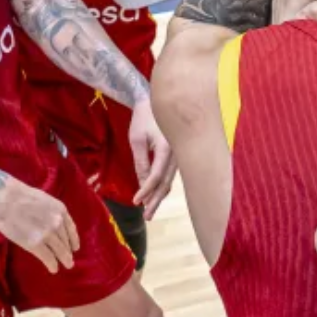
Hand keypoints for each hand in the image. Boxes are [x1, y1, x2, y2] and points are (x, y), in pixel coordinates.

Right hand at [0, 168, 79, 271]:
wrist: (4, 198)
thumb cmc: (19, 195)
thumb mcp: (44, 200)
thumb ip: (51, 213)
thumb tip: (52, 223)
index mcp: (61, 210)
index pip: (71, 229)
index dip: (74, 240)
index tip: (75, 247)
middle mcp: (58, 223)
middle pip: (66, 242)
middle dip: (68, 252)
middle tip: (69, 260)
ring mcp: (48, 234)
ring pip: (60, 251)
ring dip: (64, 259)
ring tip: (65, 265)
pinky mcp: (35, 244)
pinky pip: (48, 258)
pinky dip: (52, 265)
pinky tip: (54, 269)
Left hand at [128, 99, 174, 218]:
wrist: (158, 100)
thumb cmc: (144, 118)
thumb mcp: (137, 140)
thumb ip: (140, 162)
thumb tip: (142, 184)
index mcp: (167, 148)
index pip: (156, 176)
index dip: (146, 191)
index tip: (136, 202)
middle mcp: (178, 154)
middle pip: (167, 183)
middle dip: (156, 201)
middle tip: (146, 216)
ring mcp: (180, 154)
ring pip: (171, 180)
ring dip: (160, 196)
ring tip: (150, 210)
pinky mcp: (179, 155)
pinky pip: (172, 174)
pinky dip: (163, 186)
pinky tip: (157, 195)